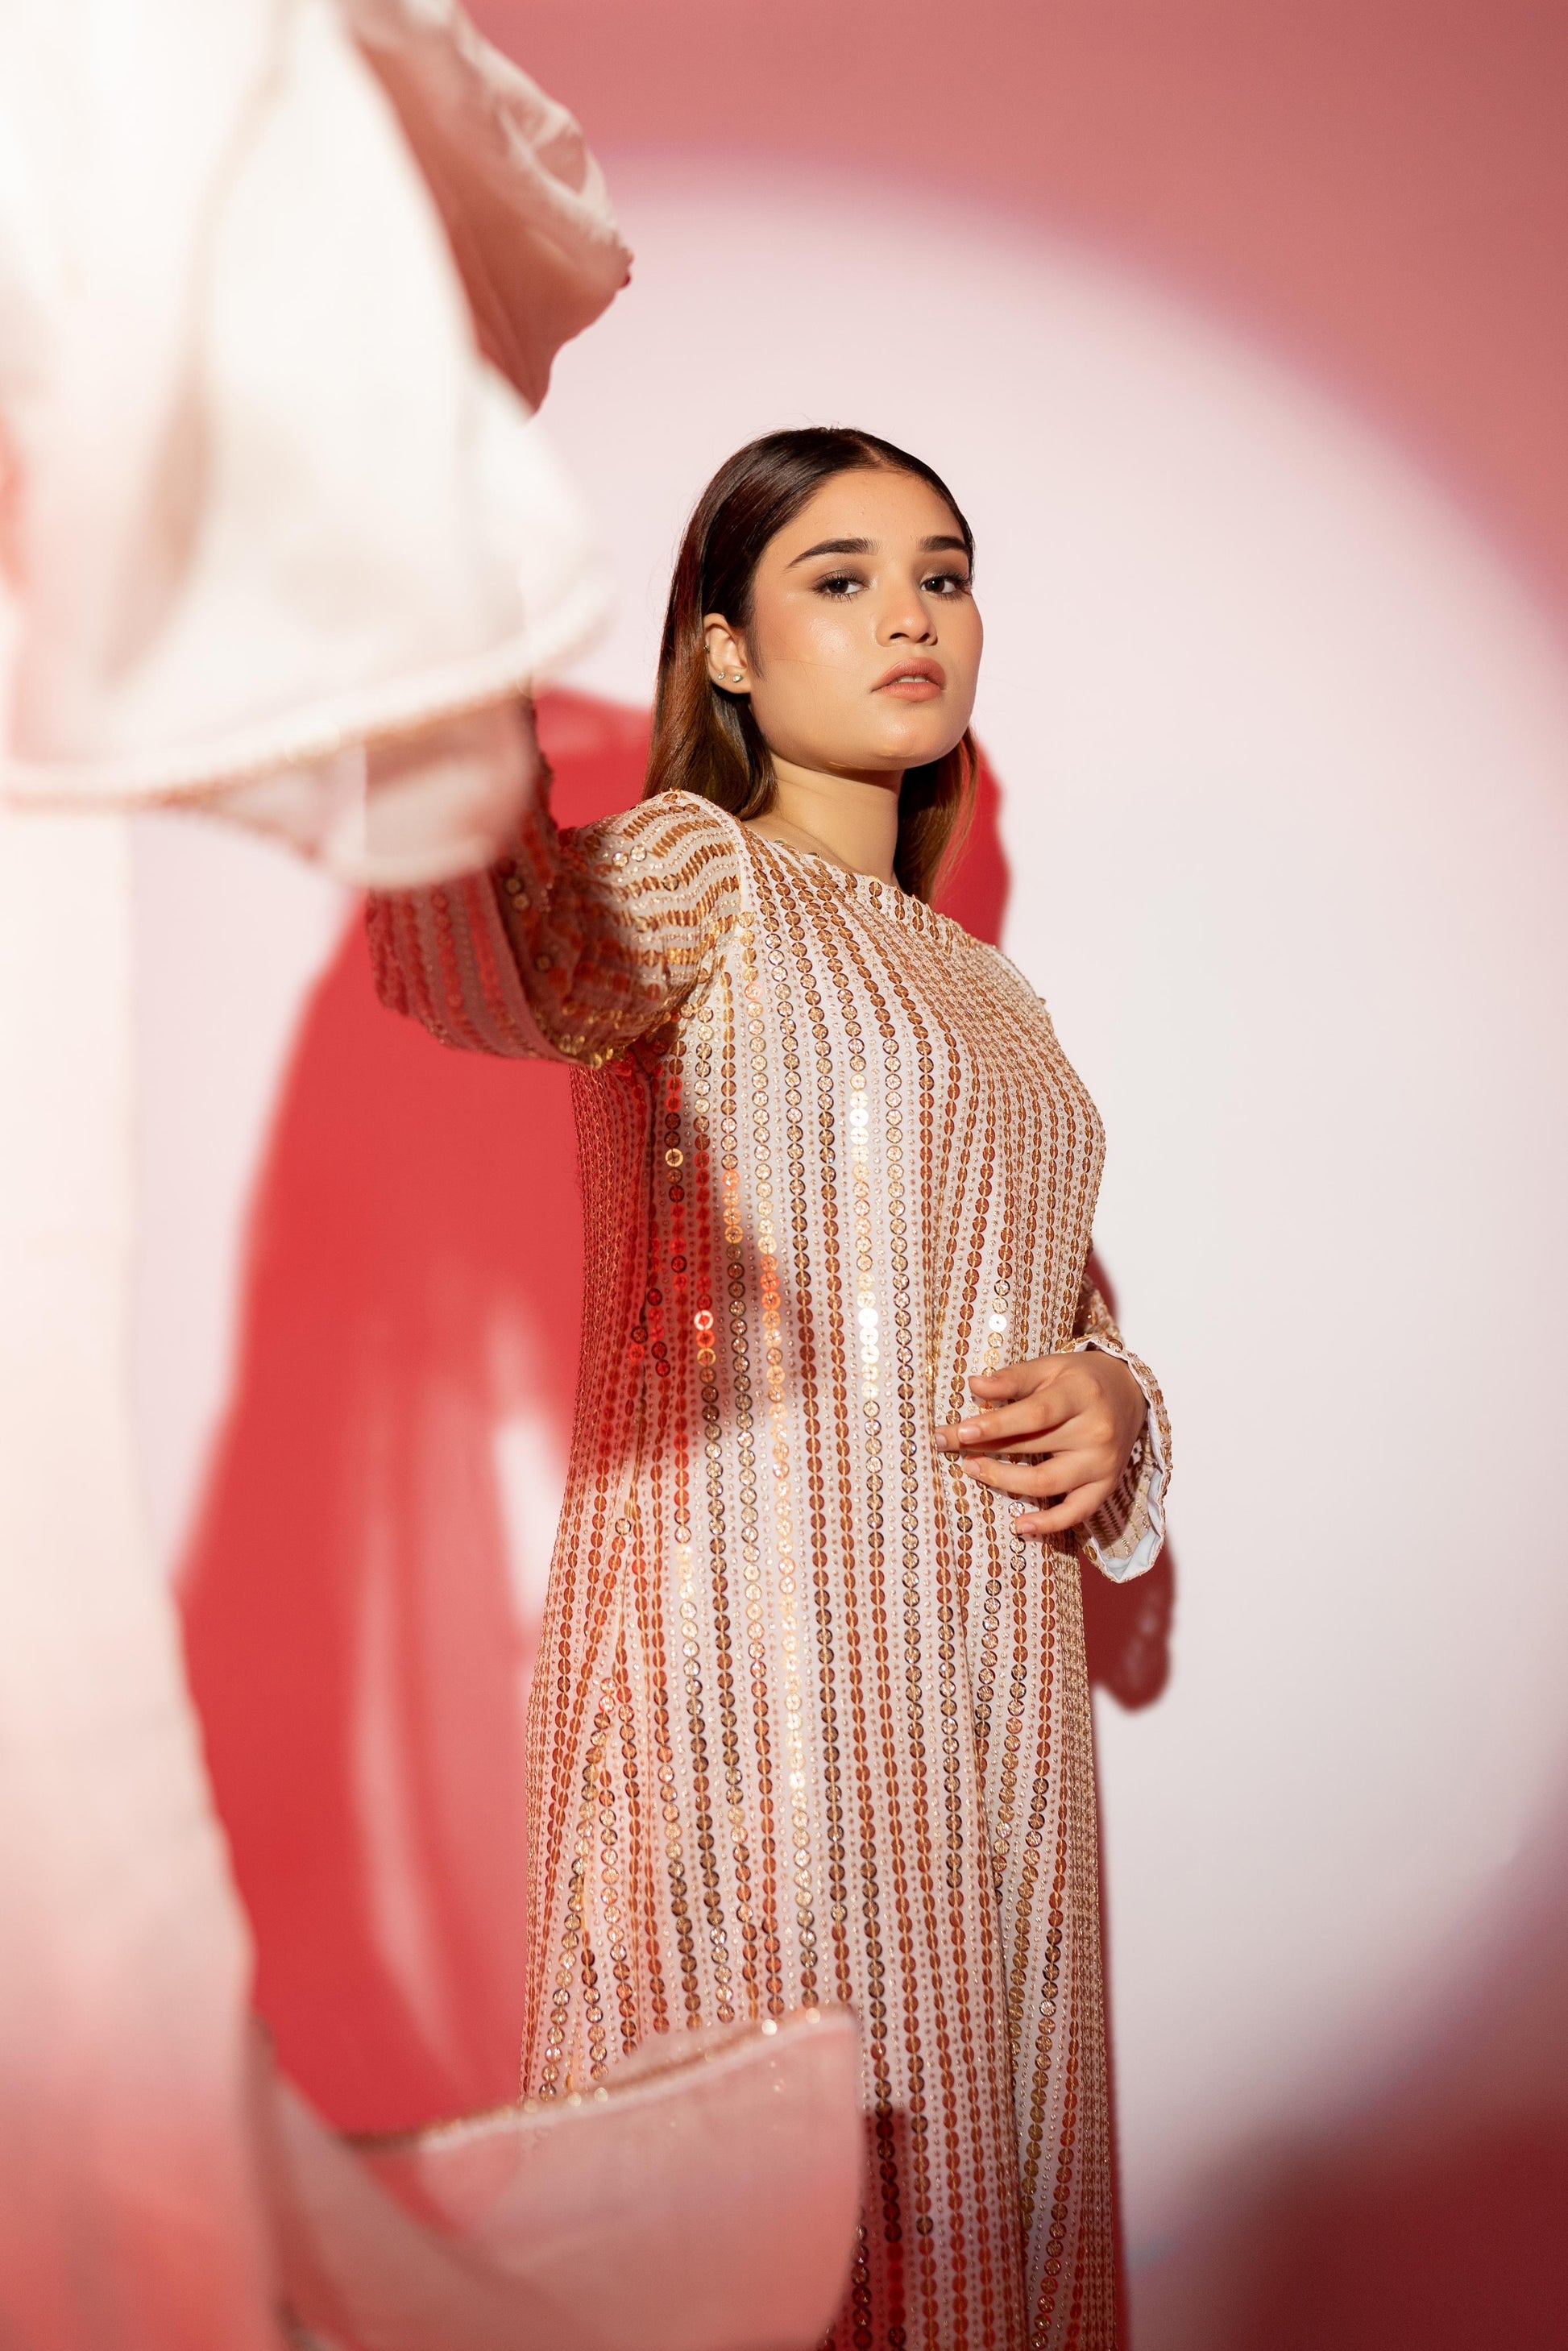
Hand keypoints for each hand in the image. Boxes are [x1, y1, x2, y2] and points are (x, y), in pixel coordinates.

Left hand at [933, 1351, 1146, 1537]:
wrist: (1130, 1394)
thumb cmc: (1081, 1379)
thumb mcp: (1050, 1366)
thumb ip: (1014, 1378)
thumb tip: (974, 1385)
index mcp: (1081, 1395)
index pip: (1034, 1415)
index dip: (995, 1425)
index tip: (960, 1432)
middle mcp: (1096, 1431)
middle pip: (1033, 1447)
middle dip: (986, 1448)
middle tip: (948, 1445)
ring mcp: (1102, 1463)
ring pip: (1047, 1483)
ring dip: (1005, 1482)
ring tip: (973, 1470)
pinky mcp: (1105, 1487)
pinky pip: (1076, 1513)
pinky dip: (1048, 1525)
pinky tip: (1019, 1527)